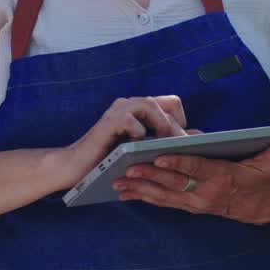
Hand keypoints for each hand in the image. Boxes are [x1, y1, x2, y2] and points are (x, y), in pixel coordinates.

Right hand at [60, 96, 187, 186]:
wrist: (74, 167)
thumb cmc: (108, 161)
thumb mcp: (140, 150)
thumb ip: (161, 142)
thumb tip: (195, 139)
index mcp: (138, 109)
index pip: (173, 104)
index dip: (182, 122)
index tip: (183, 143)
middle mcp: (129, 104)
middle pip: (167, 102)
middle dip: (177, 126)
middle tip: (179, 147)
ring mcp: (118, 110)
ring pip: (151, 105)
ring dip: (162, 127)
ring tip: (164, 147)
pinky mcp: (108, 122)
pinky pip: (132, 121)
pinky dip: (139, 134)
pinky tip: (136, 148)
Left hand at [112, 132, 269, 224]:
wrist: (263, 208)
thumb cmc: (264, 180)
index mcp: (223, 178)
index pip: (197, 169)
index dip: (178, 164)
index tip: (159, 157)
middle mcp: (206, 193)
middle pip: (174, 183)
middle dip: (149, 177)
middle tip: (127, 169)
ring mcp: (196, 202)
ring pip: (164, 195)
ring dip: (140, 189)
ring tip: (119, 183)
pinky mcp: (190, 206)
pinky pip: (164, 202)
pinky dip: (145, 197)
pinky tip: (127, 193)